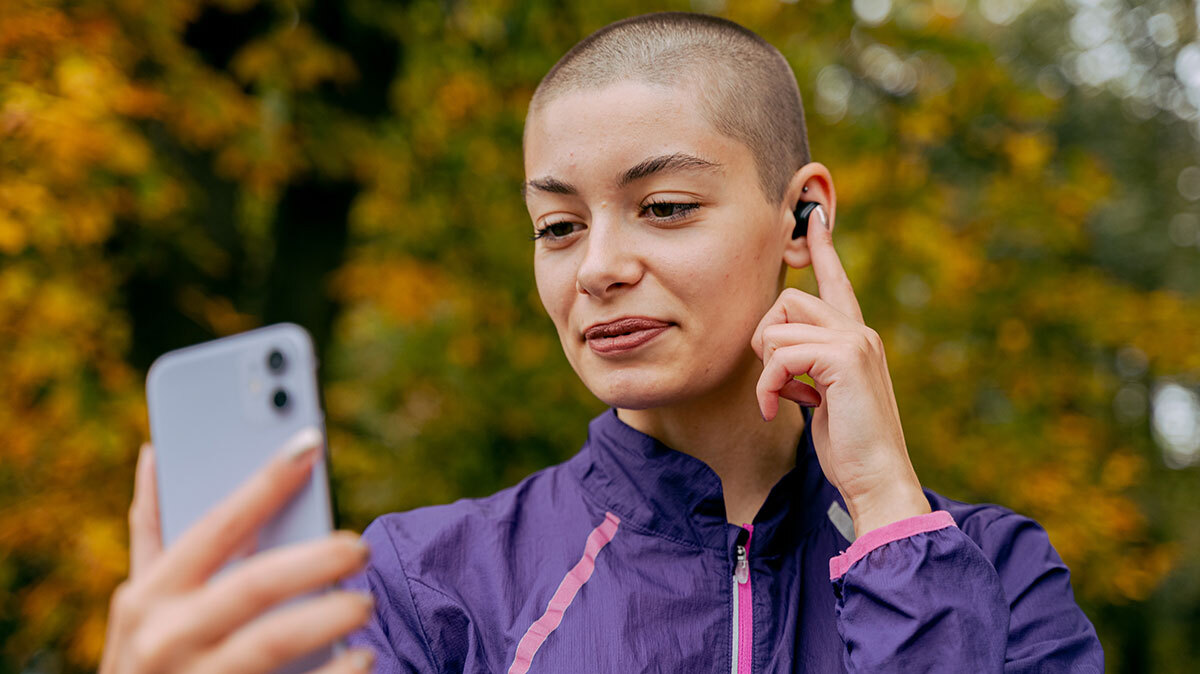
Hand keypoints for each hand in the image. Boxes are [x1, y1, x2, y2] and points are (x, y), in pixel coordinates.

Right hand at [100, 431, 376, 673]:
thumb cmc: (149, 658)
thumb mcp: (139, 600)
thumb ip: (152, 530)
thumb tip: (156, 452)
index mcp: (149, 595)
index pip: (217, 525)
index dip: (265, 482)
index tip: (311, 443)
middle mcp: (165, 638)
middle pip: (254, 585)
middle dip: (316, 560)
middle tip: (361, 548)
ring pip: (271, 641)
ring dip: (328, 617)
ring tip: (367, 603)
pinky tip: (362, 658)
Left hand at [751, 212, 928, 537]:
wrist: (877, 479)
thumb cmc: (848, 447)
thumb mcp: (822, 398)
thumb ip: (806, 367)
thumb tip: (775, 351)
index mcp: (856, 338)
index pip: (836, 283)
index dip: (823, 250)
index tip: (814, 218)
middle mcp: (859, 331)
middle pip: (787, 300)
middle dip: (764, 340)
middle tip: (775, 382)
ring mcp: (855, 341)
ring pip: (778, 325)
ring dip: (765, 368)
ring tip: (779, 400)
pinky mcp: (845, 358)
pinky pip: (779, 353)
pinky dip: (766, 385)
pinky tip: (774, 408)